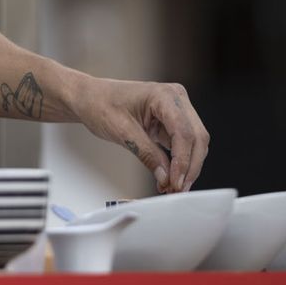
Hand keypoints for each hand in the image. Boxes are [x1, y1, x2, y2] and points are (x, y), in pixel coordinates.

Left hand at [73, 78, 209, 193]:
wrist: (89, 98)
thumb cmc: (100, 104)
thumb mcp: (121, 131)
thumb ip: (147, 154)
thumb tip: (166, 178)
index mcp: (164, 95)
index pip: (184, 132)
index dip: (183, 160)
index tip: (176, 182)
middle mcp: (176, 99)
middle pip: (196, 138)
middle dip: (190, 166)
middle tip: (177, 189)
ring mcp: (176, 110)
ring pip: (194, 143)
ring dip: (187, 167)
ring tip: (172, 187)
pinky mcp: (171, 123)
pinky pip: (183, 145)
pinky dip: (179, 163)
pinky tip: (169, 178)